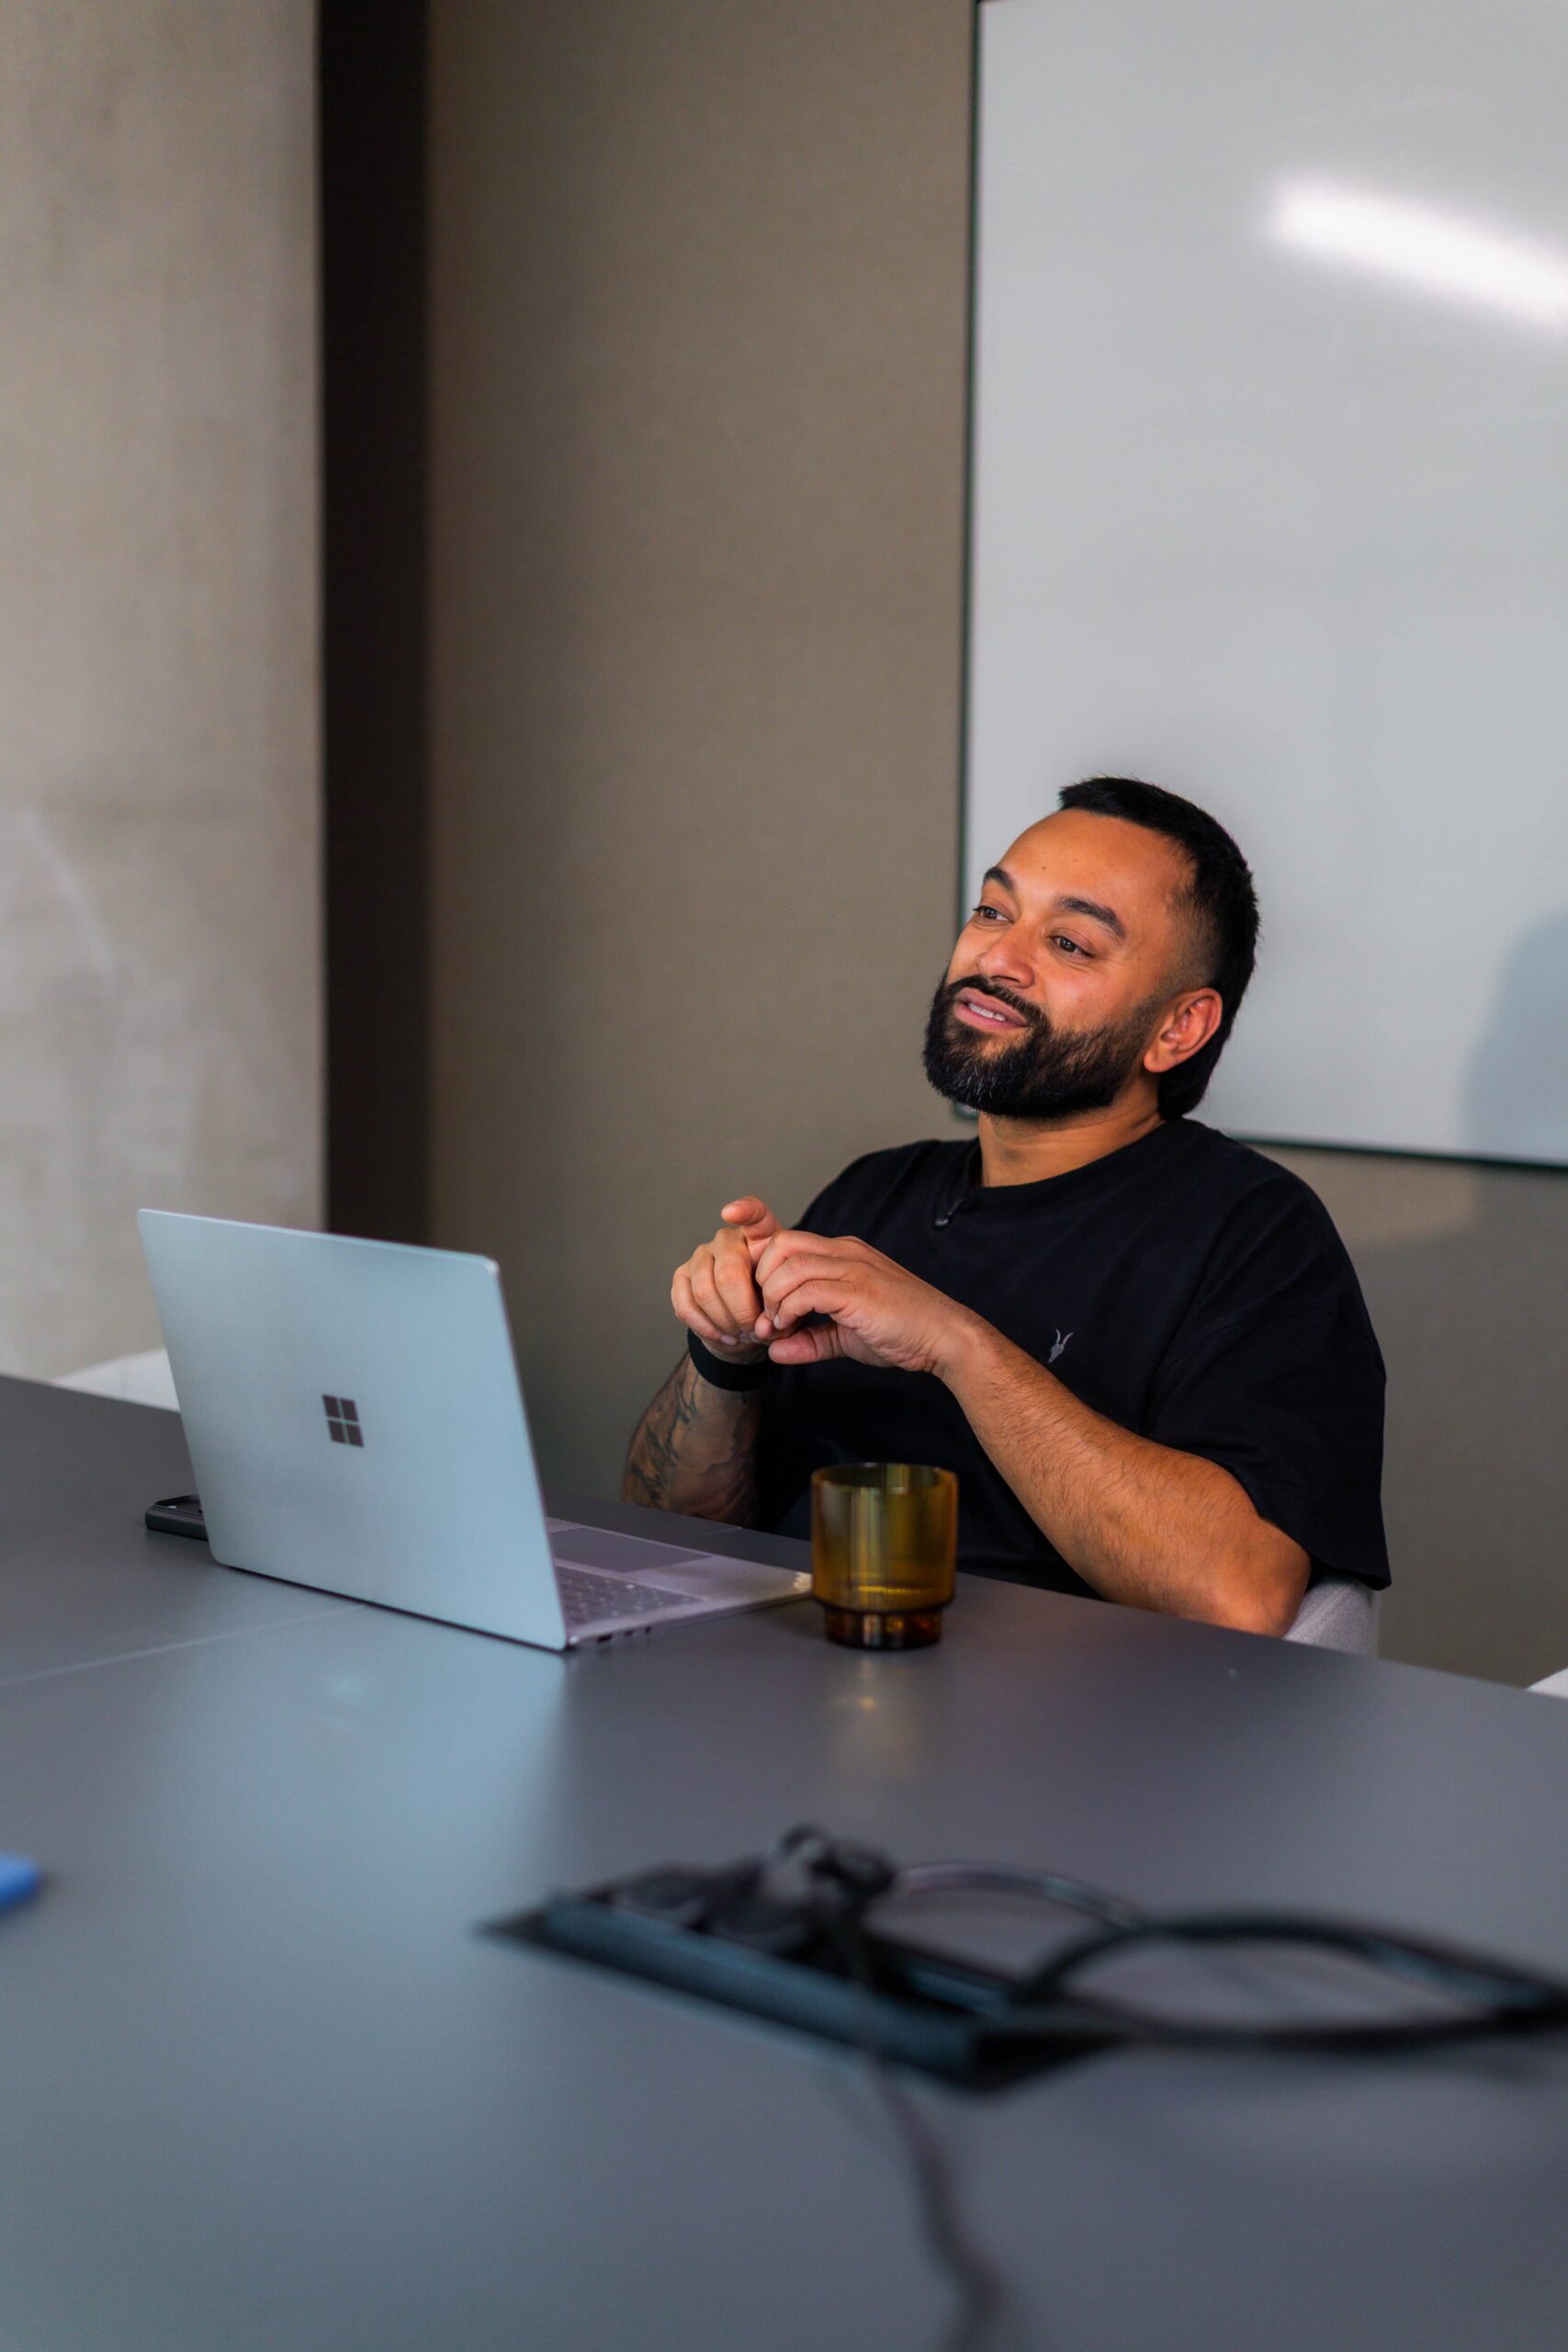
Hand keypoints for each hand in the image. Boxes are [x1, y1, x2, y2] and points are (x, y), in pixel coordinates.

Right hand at [671, 1195, 780, 1358]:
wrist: (748, 1325)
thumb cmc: (774, 1307)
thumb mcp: (791, 1307)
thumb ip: (784, 1314)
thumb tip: (761, 1327)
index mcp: (762, 1237)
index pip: (754, 1214)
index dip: (742, 1211)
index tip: (730, 1213)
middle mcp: (727, 1239)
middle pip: (728, 1272)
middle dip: (743, 1311)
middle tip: (756, 1330)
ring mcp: (701, 1256)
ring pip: (705, 1292)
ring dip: (725, 1322)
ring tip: (742, 1335)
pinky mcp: (680, 1277)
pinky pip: (685, 1305)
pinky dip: (706, 1328)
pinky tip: (724, 1337)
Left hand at [751, 1230, 976, 1377]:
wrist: (945, 1337)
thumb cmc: (902, 1333)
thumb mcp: (845, 1337)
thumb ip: (809, 1340)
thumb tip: (774, 1351)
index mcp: (843, 1253)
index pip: (787, 1242)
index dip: (765, 1271)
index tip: (762, 1308)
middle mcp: (846, 1252)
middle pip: (781, 1243)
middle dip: (761, 1279)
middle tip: (764, 1315)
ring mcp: (854, 1267)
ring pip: (789, 1265)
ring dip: (772, 1298)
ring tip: (775, 1327)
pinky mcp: (859, 1290)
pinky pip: (807, 1290)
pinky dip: (788, 1310)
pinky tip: (789, 1329)